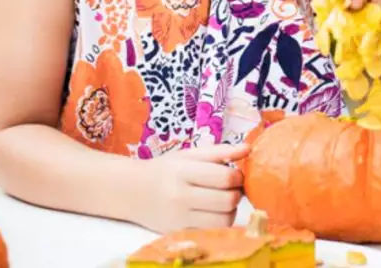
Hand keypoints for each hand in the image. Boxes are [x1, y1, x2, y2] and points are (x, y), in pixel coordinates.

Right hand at [134, 142, 249, 232]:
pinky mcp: (178, 233)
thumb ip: (220, 151)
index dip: (238, 175)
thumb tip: (248, 148)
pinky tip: (212, 212)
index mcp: (183, 172)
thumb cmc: (166, 169)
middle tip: (231, 188)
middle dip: (236, 193)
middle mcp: (180, 197)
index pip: (225, 177)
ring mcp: (178, 218)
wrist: (131, 191)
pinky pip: (211, 232)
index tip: (234, 173)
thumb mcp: (190, 154)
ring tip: (222, 200)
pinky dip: (218, 222)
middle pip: (228, 200)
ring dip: (231, 210)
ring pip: (224, 220)